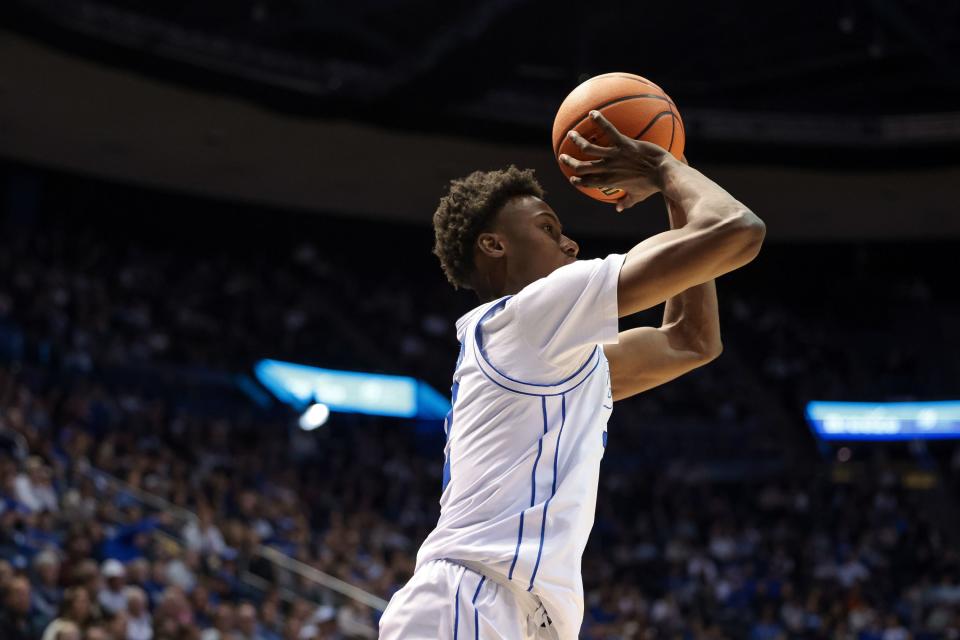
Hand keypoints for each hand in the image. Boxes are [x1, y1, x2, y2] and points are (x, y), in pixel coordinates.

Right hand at [559, 110, 675, 211]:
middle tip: (563, 156)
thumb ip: (626, 203)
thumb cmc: (653, 186)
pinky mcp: (624, 144)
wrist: (665, 174)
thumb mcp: (637, 197)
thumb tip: (619, 209)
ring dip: (577, 141)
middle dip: (569, 162)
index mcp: (609, 182)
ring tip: (571, 133)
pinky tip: (593, 113)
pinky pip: (609, 130)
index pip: (587, 182)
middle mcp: (608, 169)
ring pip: (588, 148)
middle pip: (582, 167)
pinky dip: (599, 121)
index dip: (577, 180)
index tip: (572, 177)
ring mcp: (615, 156)